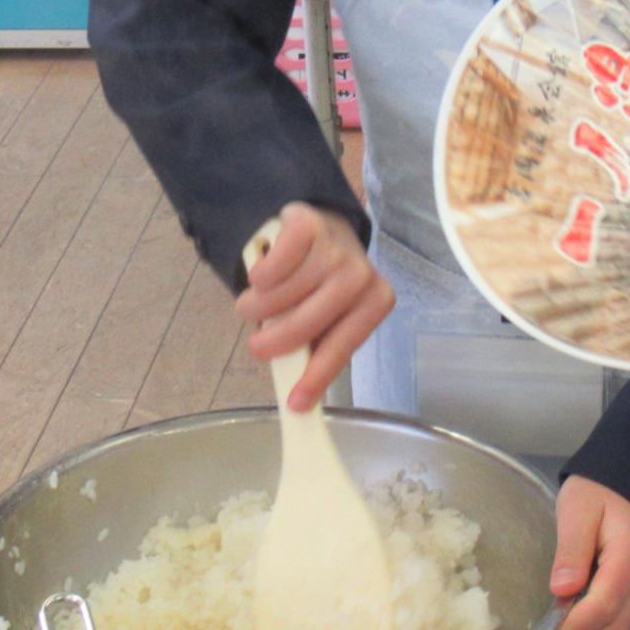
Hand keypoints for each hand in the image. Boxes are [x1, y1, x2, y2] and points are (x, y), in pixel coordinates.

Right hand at [235, 203, 393, 410]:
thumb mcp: (328, 315)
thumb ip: (315, 345)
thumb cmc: (323, 283)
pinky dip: (258, 276)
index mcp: (374, 302)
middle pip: (305, 324)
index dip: (317, 376)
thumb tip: (296, 394)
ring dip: (257, 307)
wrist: (321, 227)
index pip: (342, 346)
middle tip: (257, 348)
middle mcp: (360, 274)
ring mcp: (334, 248)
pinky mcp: (306, 226)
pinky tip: (262, 275)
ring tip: (255, 305)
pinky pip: (269, 268)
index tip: (295, 402)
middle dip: (273, 343)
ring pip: (280, 296)